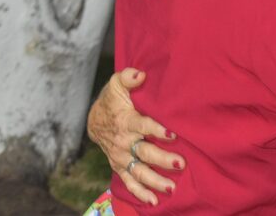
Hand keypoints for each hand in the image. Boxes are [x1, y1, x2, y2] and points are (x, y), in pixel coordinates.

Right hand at [86, 68, 185, 203]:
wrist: (95, 119)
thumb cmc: (113, 99)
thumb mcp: (117, 84)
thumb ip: (128, 77)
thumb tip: (140, 74)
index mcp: (126, 121)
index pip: (142, 125)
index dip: (156, 130)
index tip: (172, 134)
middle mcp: (124, 141)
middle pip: (144, 152)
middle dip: (162, 158)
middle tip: (180, 163)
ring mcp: (122, 156)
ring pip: (139, 171)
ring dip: (155, 179)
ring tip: (172, 186)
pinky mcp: (120, 166)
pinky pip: (129, 182)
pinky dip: (140, 193)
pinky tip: (154, 201)